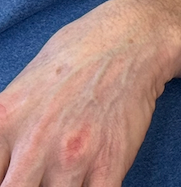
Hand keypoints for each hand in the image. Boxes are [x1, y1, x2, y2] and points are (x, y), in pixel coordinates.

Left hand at [0, 0, 177, 186]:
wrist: (134, 41)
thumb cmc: (78, 56)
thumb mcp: (23, 86)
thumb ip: (5, 131)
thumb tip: (4, 161)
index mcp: (4, 120)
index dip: (3, 176)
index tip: (14, 173)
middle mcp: (34, 142)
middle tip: (39, 177)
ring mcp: (72, 156)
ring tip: (66, 175)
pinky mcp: (109, 163)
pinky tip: (89, 181)